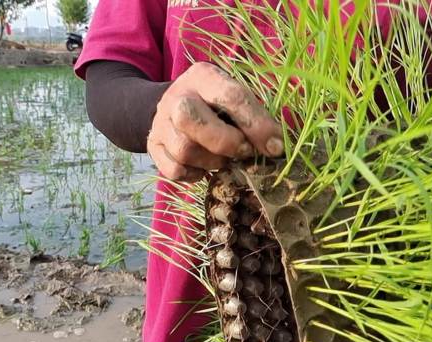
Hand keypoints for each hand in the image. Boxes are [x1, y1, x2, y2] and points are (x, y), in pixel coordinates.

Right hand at [147, 62, 283, 181]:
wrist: (172, 106)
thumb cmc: (215, 104)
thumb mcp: (233, 96)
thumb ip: (255, 115)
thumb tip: (278, 146)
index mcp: (203, 76)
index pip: (230, 96)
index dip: (256, 125)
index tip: (275, 147)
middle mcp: (177, 96)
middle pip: (190, 119)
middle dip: (225, 142)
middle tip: (244, 151)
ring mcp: (160, 122)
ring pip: (184, 150)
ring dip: (212, 162)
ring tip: (224, 159)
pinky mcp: (153, 146)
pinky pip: (173, 170)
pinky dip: (194, 175)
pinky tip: (204, 167)